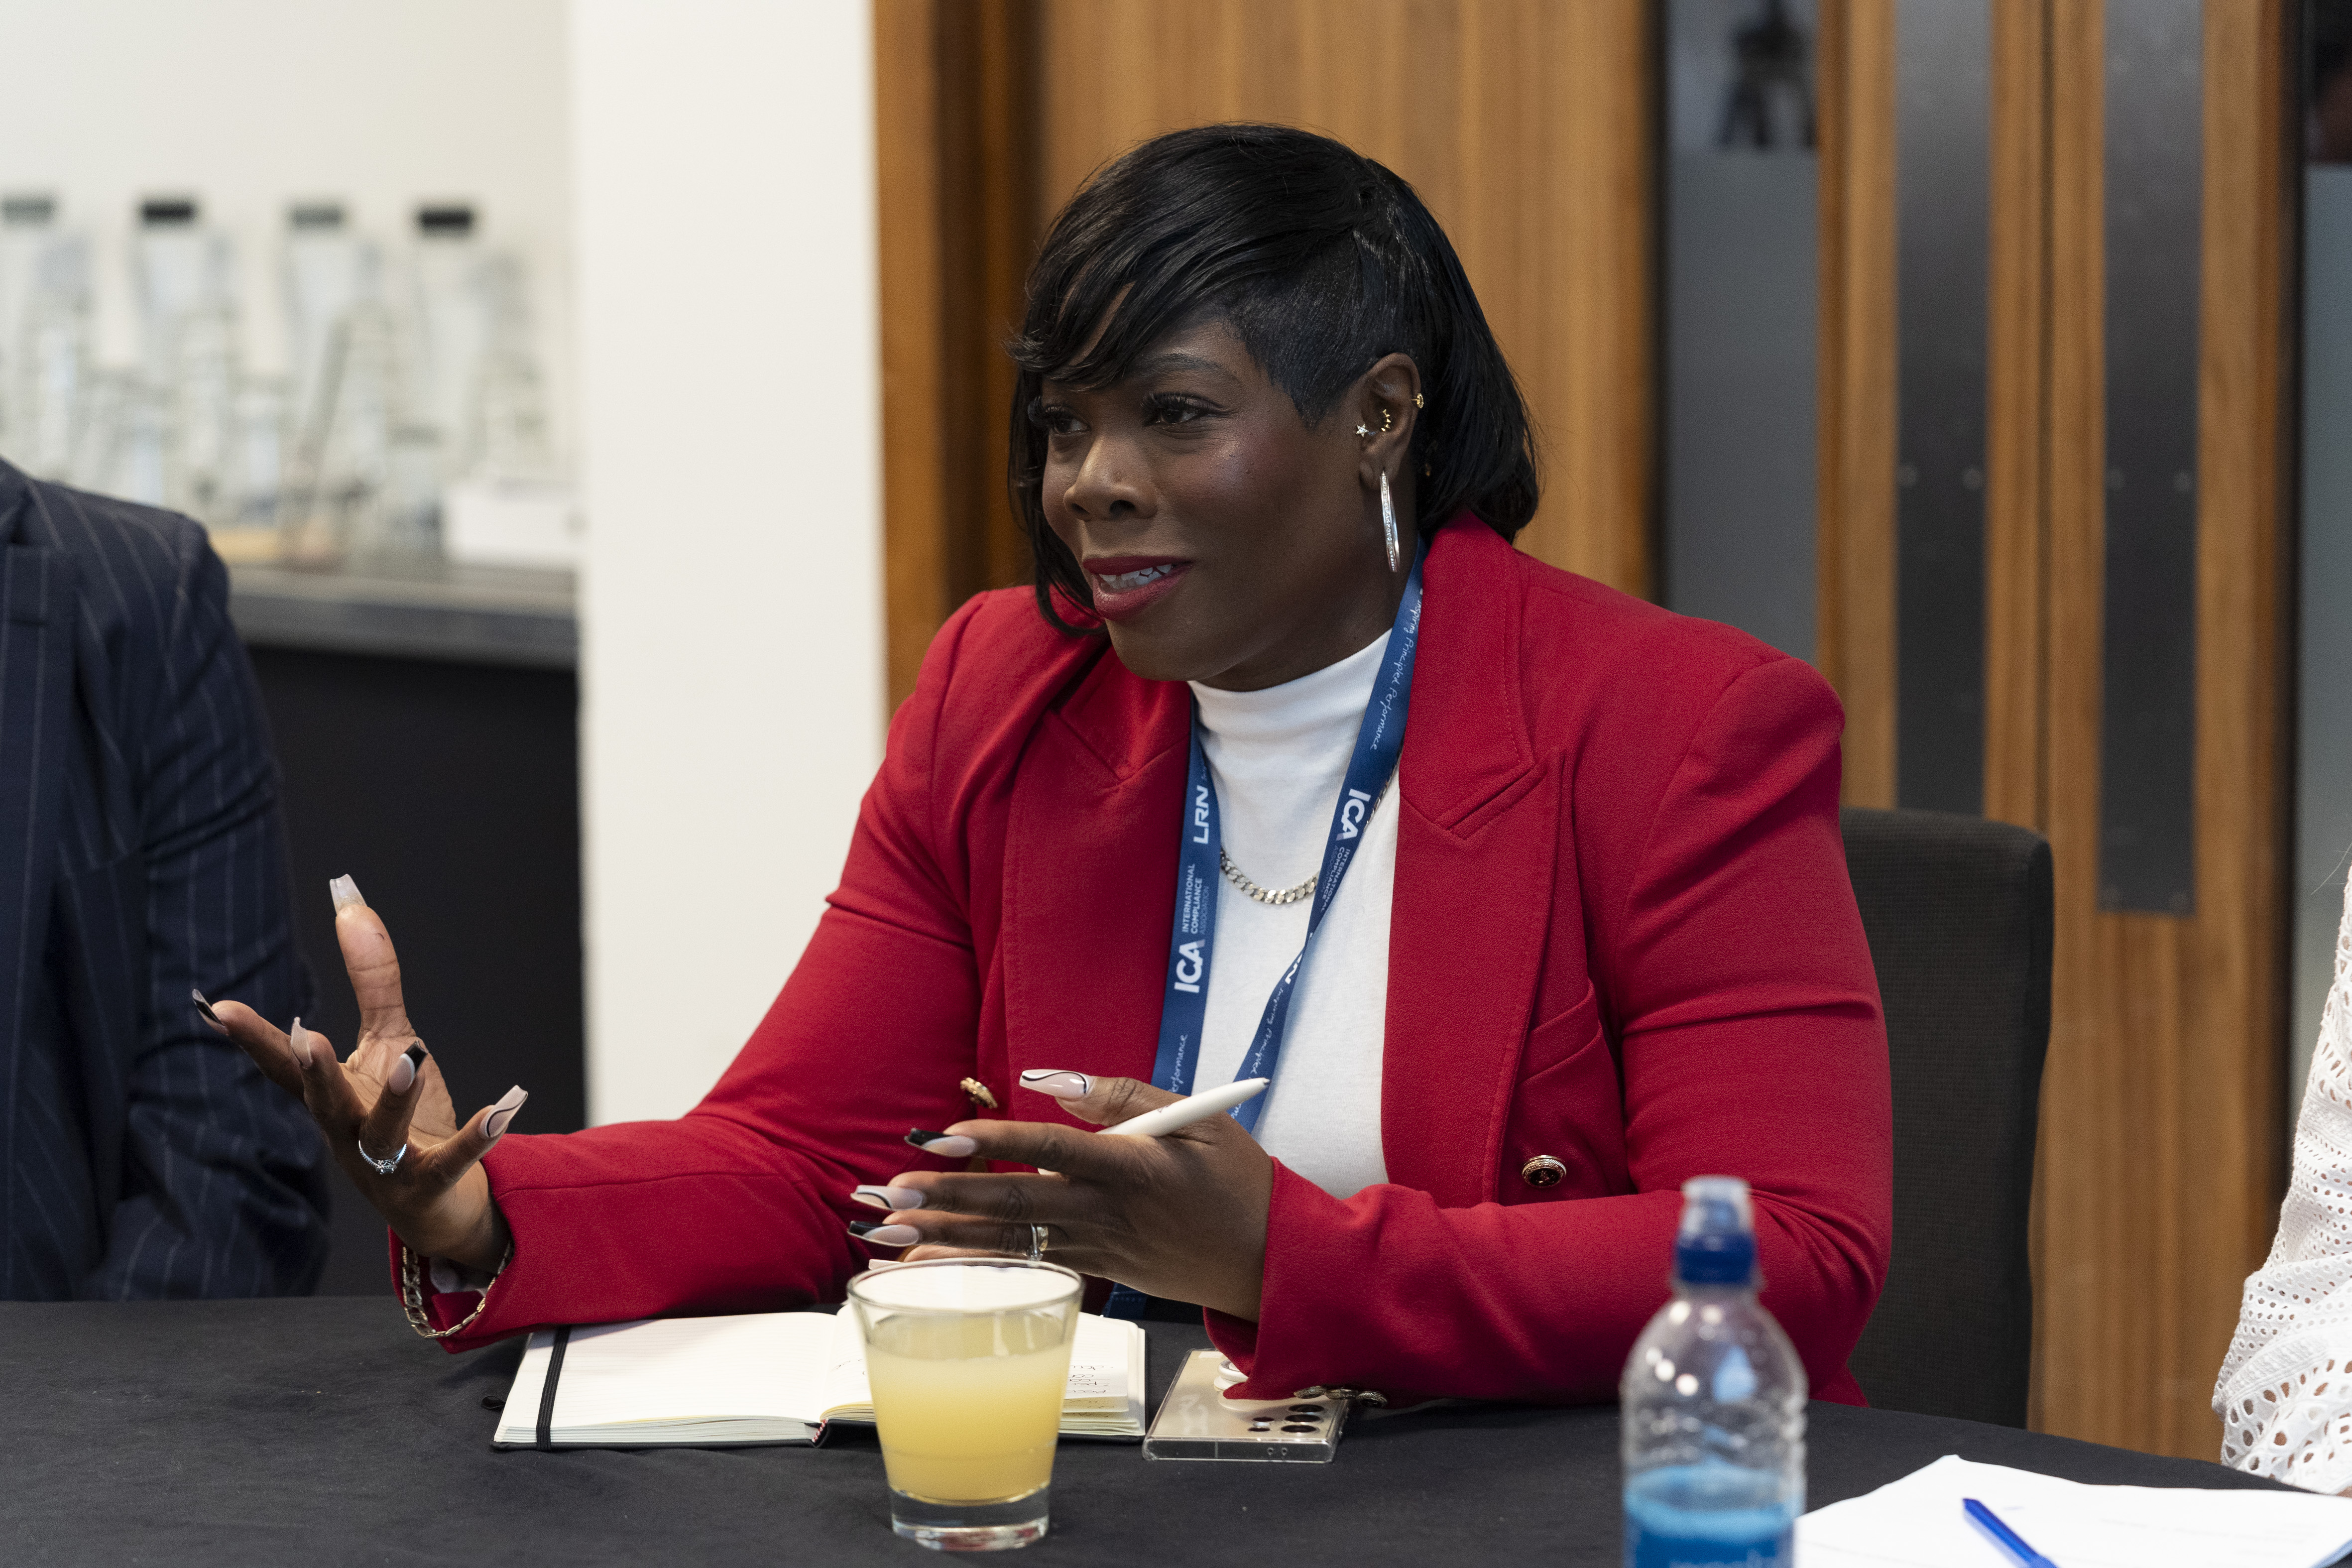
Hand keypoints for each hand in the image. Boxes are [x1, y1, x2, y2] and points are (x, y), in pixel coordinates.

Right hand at [197, 877, 522, 1272]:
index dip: (253, 1039)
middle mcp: (349, 1132)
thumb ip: (372, 980)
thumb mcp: (389, 1041)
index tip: (218, 1008)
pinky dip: (479, 1136)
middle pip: (325, 1103)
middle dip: (315, 1071)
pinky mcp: (431, 1182)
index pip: (286, 1067)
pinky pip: (452, 1160)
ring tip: (412, 1058)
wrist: (437, 1201)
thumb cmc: (403, 1116)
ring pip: (382, 1132)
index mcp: (332, 1098)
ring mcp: (386, 1163)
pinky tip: (506, 1108)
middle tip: (307, 1037)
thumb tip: (351, 907)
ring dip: (394, 1098)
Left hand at [868, 1074, 1272, 1320]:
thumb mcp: (1198, 1119)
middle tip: (888, 1193)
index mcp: (1136, 1167)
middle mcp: (1110, 1212)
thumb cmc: (1237, 1182)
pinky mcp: (1098, 1270)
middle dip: (948, 1198)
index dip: (995, 1141)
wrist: (1271, 1263)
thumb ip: (1122, 1095)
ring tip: (886, 1234)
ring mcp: (1100, 1247)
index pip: (1053, 1148)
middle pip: (1017, 1202)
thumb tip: (1046, 1080)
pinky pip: (1027, 1265)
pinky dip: (977, 1264)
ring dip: (946, 1238)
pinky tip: (930, 1263)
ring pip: (1012, 1241)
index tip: (940, 1138)